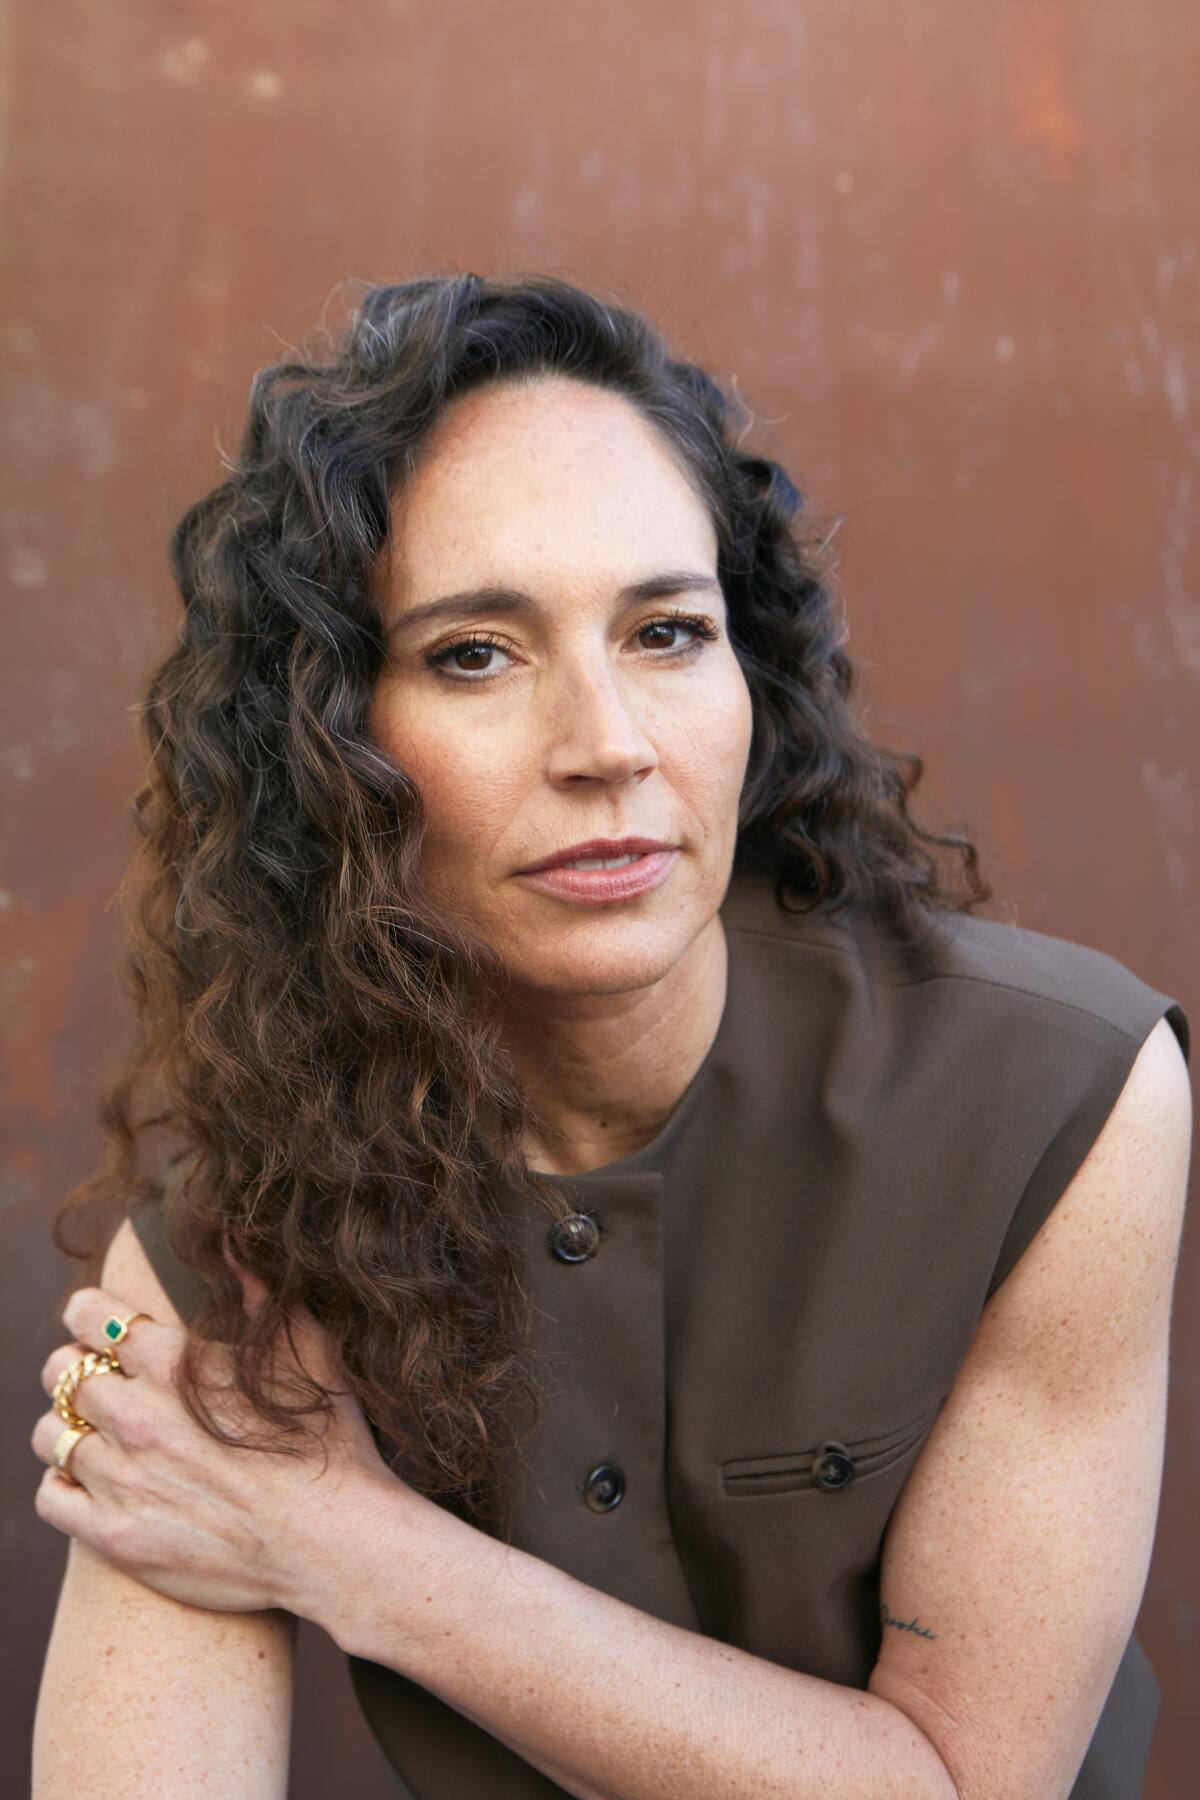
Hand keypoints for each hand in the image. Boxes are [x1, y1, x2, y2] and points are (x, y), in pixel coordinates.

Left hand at [31, 1282, 402, 1620]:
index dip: (88, 1312)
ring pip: (49, 1434)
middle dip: (78, 1368)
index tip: (100, 1322)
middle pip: (61, 1373)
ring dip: (67, 1426)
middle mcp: (136, 1416)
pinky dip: (63, 1484)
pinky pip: (50, 1498)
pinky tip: (93, 1482)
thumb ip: (256, 1286)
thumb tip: (228, 1234)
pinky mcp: (115, 1536)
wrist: (333, 1541)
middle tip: (103, 1381)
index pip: (89, 1316)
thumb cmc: (328, 1437)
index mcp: (174, 1362)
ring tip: (97, 1434)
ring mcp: (122, 1479)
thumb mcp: (304, 1346)